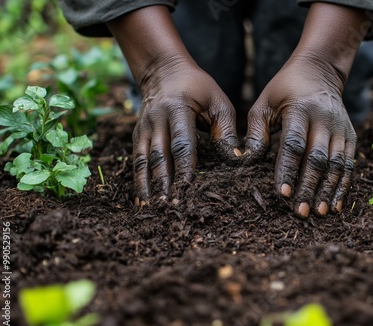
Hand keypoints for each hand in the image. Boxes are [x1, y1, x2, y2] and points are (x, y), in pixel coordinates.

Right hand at [107, 6, 239, 204]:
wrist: (163, 71)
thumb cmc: (197, 88)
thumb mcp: (218, 101)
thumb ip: (226, 130)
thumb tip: (235, 159)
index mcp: (178, 110)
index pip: (182, 143)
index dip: (184, 167)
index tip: (188, 188)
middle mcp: (156, 120)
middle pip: (160, 156)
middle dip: (164, 183)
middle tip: (170, 207)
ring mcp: (143, 128)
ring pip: (144, 161)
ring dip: (147, 186)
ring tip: (152, 208)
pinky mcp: (137, 135)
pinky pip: (137, 160)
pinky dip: (138, 181)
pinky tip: (141, 200)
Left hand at [245, 3, 367, 217]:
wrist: (320, 70)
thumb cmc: (284, 90)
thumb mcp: (264, 102)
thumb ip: (256, 131)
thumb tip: (246, 161)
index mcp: (300, 110)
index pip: (294, 144)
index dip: (288, 170)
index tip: (282, 194)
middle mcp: (324, 120)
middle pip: (318, 158)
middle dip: (309, 187)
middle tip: (300, 212)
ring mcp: (340, 128)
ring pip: (337, 164)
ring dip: (328, 191)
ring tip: (319, 213)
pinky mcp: (350, 135)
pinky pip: (349, 164)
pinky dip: (343, 186)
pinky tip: (336, 204)